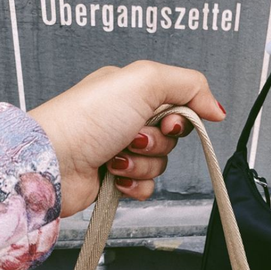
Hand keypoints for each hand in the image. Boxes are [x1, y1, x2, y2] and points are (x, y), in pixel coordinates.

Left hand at [29, 61, 225, 216]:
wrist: (53, 162)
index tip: (167, 122)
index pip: (178, 105)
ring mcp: (120, 149)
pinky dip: (134, 186)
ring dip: (141, 165)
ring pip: (159, 164)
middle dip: (156, 143)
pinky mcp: (115, 178)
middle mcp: (126, 119)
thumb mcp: (144, 81)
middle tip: (133, 138)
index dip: (180, 119)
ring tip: (116, 158)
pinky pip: (146, 188)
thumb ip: (189, 86)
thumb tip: (217, 108)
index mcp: (132, 91)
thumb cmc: (86, 118)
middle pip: (171, 138)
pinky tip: (114, 177)